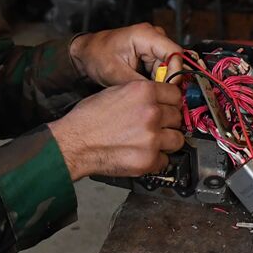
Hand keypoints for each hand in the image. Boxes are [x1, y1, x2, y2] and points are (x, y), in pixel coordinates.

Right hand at [48, 80, 184, 179]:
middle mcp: (151, 112)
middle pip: (177, 117)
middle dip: (168, 123)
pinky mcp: (149, 159)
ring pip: (177, 139)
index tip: (169, 108)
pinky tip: (142, 155)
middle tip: (156, 127)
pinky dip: (156, 160)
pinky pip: (165, 160)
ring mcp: (152, 137)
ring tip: (151, 143)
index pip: (176, 95)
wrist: (74, 143)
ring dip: (166, 142)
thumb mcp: (115, 92)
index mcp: (144, 92)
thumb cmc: (88, 119)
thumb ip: (140, 95)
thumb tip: (158, 100)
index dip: (172, 103)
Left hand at [69, 24, 182, 86]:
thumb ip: (140, 85)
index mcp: (145, 34)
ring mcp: (153, 44)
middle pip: (173, 61)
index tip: (169, 89)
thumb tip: (158, 97)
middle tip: (156, 96)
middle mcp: (153, 36)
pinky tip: (143, 87)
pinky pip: (161, 69)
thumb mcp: (116, 74)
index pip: (174, 53)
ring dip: (159, 81)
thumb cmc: (96, 56)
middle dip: (166, 79)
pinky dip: (155, 80)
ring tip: (144, 91)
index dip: (175, 72)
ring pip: (168, 67)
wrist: (86, 53)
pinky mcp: (151, 53)